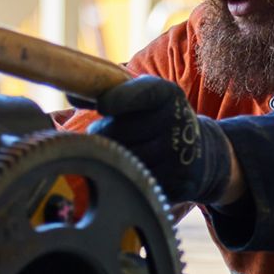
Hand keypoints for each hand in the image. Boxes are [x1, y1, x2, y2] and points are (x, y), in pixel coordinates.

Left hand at [79, 76, 235, 204]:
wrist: (203, 154)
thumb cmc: (159, 120)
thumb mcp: (144, 99)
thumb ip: (108, 93)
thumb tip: (70, 91)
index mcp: (167, 94)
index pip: (140, 95)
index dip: (117, 100)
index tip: (102, 106)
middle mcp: (176, 122)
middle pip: (116, 132)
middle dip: (104, 134)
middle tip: (113, 134)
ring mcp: (178, 154)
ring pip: (121, 158)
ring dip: (113, 157)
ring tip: (127, 151)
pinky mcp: (175, 183)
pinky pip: (133, 180)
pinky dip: (129, 177)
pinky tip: (140, 169)